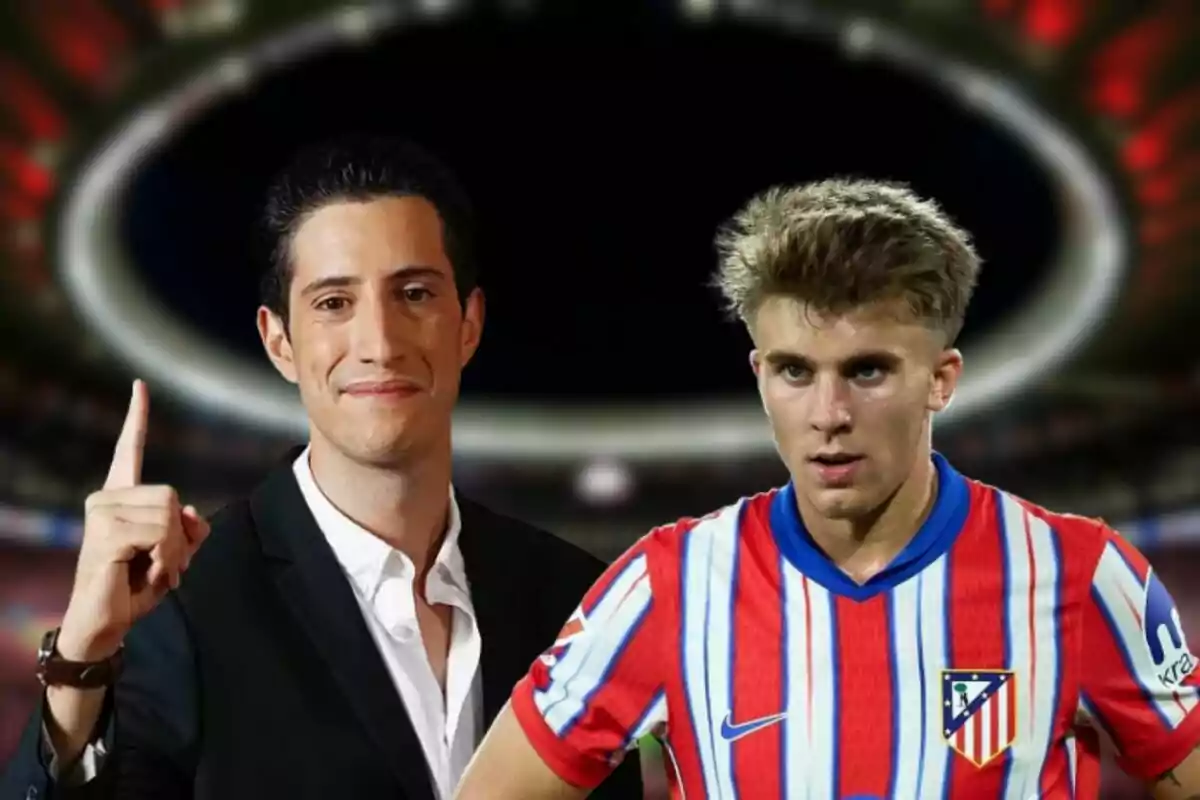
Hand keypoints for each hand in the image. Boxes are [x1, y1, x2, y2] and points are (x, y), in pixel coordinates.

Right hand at [56, 380, 209, 660]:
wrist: (106, 623)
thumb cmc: (135, 587)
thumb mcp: (173, 555)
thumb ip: (187, 530)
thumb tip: (192, 515)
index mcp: (121, 497)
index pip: (127, 450)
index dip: (136, 417)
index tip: (140, 385)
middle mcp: (107, 498)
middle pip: (173, 496)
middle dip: (181, 536)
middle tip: (166, 565)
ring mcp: (102, 513)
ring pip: (171, 515)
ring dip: (175, 550)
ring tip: (155, 571)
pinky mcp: (106, 532)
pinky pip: (162, 533)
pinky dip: (167, 557)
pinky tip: (147, 574)